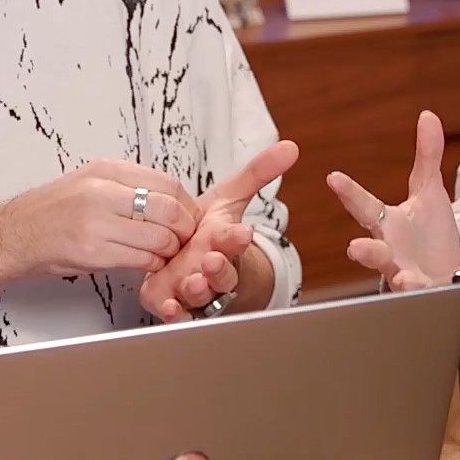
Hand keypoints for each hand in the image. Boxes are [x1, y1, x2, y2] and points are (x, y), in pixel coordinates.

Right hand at [0, 160, 200, 283]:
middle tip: (186, 239)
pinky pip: (140, 259)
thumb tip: (169, 197)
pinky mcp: (91, 252)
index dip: (187, 204)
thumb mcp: (89, 181)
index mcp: (106, 170)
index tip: (190, 217)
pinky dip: (153, 264)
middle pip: (169, 209)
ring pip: (158, 237)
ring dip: (171, 250)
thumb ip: (126, 184)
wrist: (11, 236)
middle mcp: (102, 192)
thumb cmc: (50, 212)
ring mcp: (96, 222)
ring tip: (167, 254)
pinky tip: (149, 264)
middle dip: (185, 228)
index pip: (166, 183)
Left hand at [141, 141, 298, 321]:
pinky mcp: (170, 301)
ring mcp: (194, 289)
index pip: (234, 241)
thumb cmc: (211, 231)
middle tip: (212, 260)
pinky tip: (169, 307)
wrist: (194, 263)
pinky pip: (176, 313)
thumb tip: (291, 146)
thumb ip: (257, 173)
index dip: (236, 239)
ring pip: (201, 295)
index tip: (243, 233)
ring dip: (198, 289)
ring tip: (194, 281)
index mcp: (225, 243)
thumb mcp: (231, 197)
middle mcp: (212, 270)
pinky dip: (174, 312)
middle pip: (222, 274)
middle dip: (219, 269)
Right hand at [327, 111, 459, 291]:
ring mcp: (409, 275)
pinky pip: (438, 290)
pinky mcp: (431, 291)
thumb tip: (428, 115)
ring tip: (406, 280)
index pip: (364, 206)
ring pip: (399, 280)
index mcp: (387, 224)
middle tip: (354, 249)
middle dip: (365, 252)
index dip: (349, 192)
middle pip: (373, 253)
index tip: (334, 177)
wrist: (447, 267)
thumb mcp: (430, 190)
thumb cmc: (428, 230)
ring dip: (403, 281)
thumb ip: (427, 155)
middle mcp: (392, 253)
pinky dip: (452, 280)